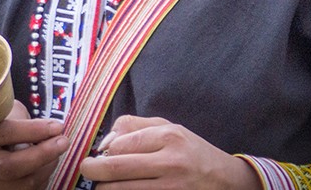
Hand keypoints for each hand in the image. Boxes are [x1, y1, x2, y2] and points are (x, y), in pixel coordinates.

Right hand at [0, 100, 69, 188]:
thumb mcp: (5, 110)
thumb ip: (23, 120)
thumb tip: (54, 131)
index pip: (5, 133)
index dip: (34, 131)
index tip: (58, 126)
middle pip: (9, 166)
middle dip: (42, 155)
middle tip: (64, 142)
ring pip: (17, 186)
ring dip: (44, 170)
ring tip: (56, 154)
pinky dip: (39, 181)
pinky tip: (46, 167)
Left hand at [79, 115, 261, 189]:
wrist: (223, 180)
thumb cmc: (190, 150)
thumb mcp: (169, 128)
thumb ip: (135, 127)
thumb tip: (105, 142)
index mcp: (168, 137)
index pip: (121, 143)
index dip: (104, 150)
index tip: (98, 153)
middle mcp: (169, 162)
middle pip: (115, 168)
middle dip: (93, 170)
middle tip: (86, 169)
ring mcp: (169, 189)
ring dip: (106, 188)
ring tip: (105, 183)